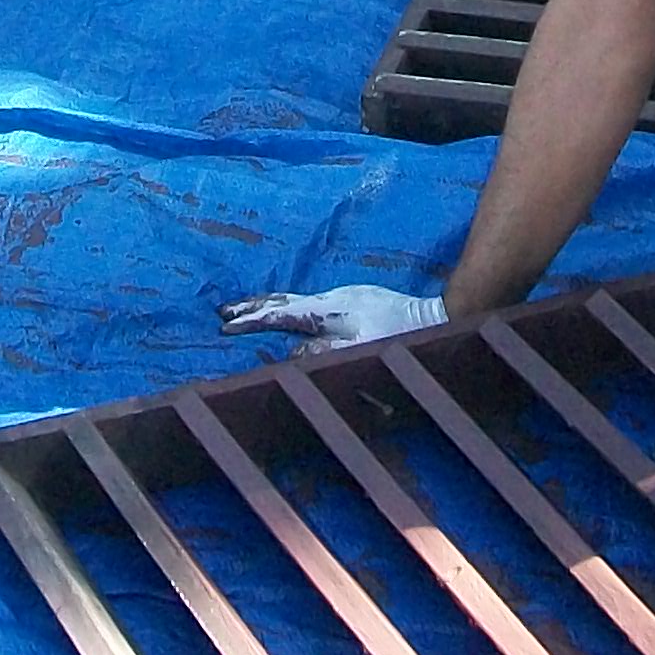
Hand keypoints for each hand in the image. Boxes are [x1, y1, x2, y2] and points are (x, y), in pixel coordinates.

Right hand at [218, 284, 447, 348]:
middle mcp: (329, 301)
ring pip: (294, 299)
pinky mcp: (351, 301)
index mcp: (326, 312)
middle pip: (282, 302)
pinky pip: (307, 303)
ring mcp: (340, 299)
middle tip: (223, 313)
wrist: (432, 317)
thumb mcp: (359, 351)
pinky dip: (287, 306)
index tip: (225, 327)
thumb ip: (323, 353)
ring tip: (245, 309)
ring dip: (267, 304)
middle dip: (251, 308)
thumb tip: (291, 355)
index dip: (252, 322)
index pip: (280, 316)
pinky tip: (286, 312)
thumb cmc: (397, 337)